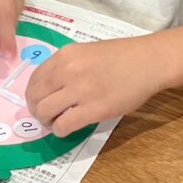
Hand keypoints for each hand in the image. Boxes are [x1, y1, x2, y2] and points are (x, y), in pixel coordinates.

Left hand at [25, 37, 164, 136]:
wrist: (148, 62)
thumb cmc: (121, 56)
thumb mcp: (86, 52)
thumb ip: (67, 66)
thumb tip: (50, 88)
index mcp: (65, 55)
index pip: (34, 79)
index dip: (33, 94)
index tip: (40, 102)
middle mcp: (68, 71)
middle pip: (35, 97)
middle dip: (37, 110)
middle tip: (47, 116)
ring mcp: (80, 90)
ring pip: (44, 112)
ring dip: (47, 121)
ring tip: (57, 122)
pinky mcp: (94, 109)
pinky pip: (64, 125)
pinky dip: (60, 130)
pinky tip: (68, 128)